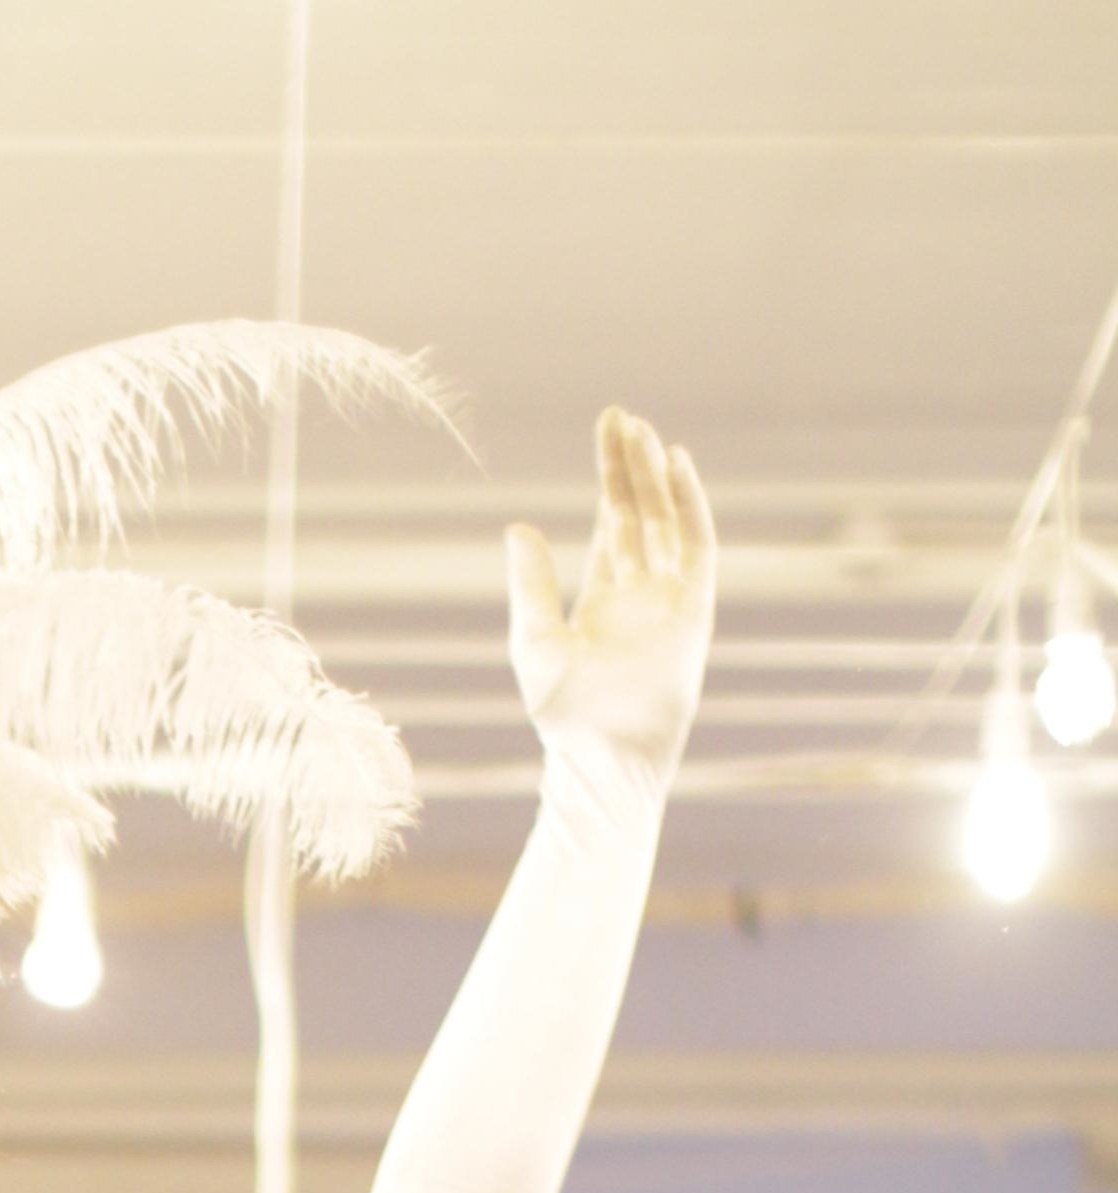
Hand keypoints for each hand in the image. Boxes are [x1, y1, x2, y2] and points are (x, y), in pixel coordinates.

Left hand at [505, 407, 714, 792]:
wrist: (603, 755)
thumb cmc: (564, 714)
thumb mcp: (536, 640)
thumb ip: (531, 585)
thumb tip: (517, 527)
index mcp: (604, 597)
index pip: (613, 522)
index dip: (611, 477)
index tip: (607, 431)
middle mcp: (641, 591)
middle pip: (640, 512)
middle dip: (632, 466)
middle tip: (621, 417)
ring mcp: (670, 598)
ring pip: (667, 520)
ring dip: (656, 477)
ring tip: (643, 433)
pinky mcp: (693, 609)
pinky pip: (696, 546)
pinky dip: (689, 505)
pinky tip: (677, 468)